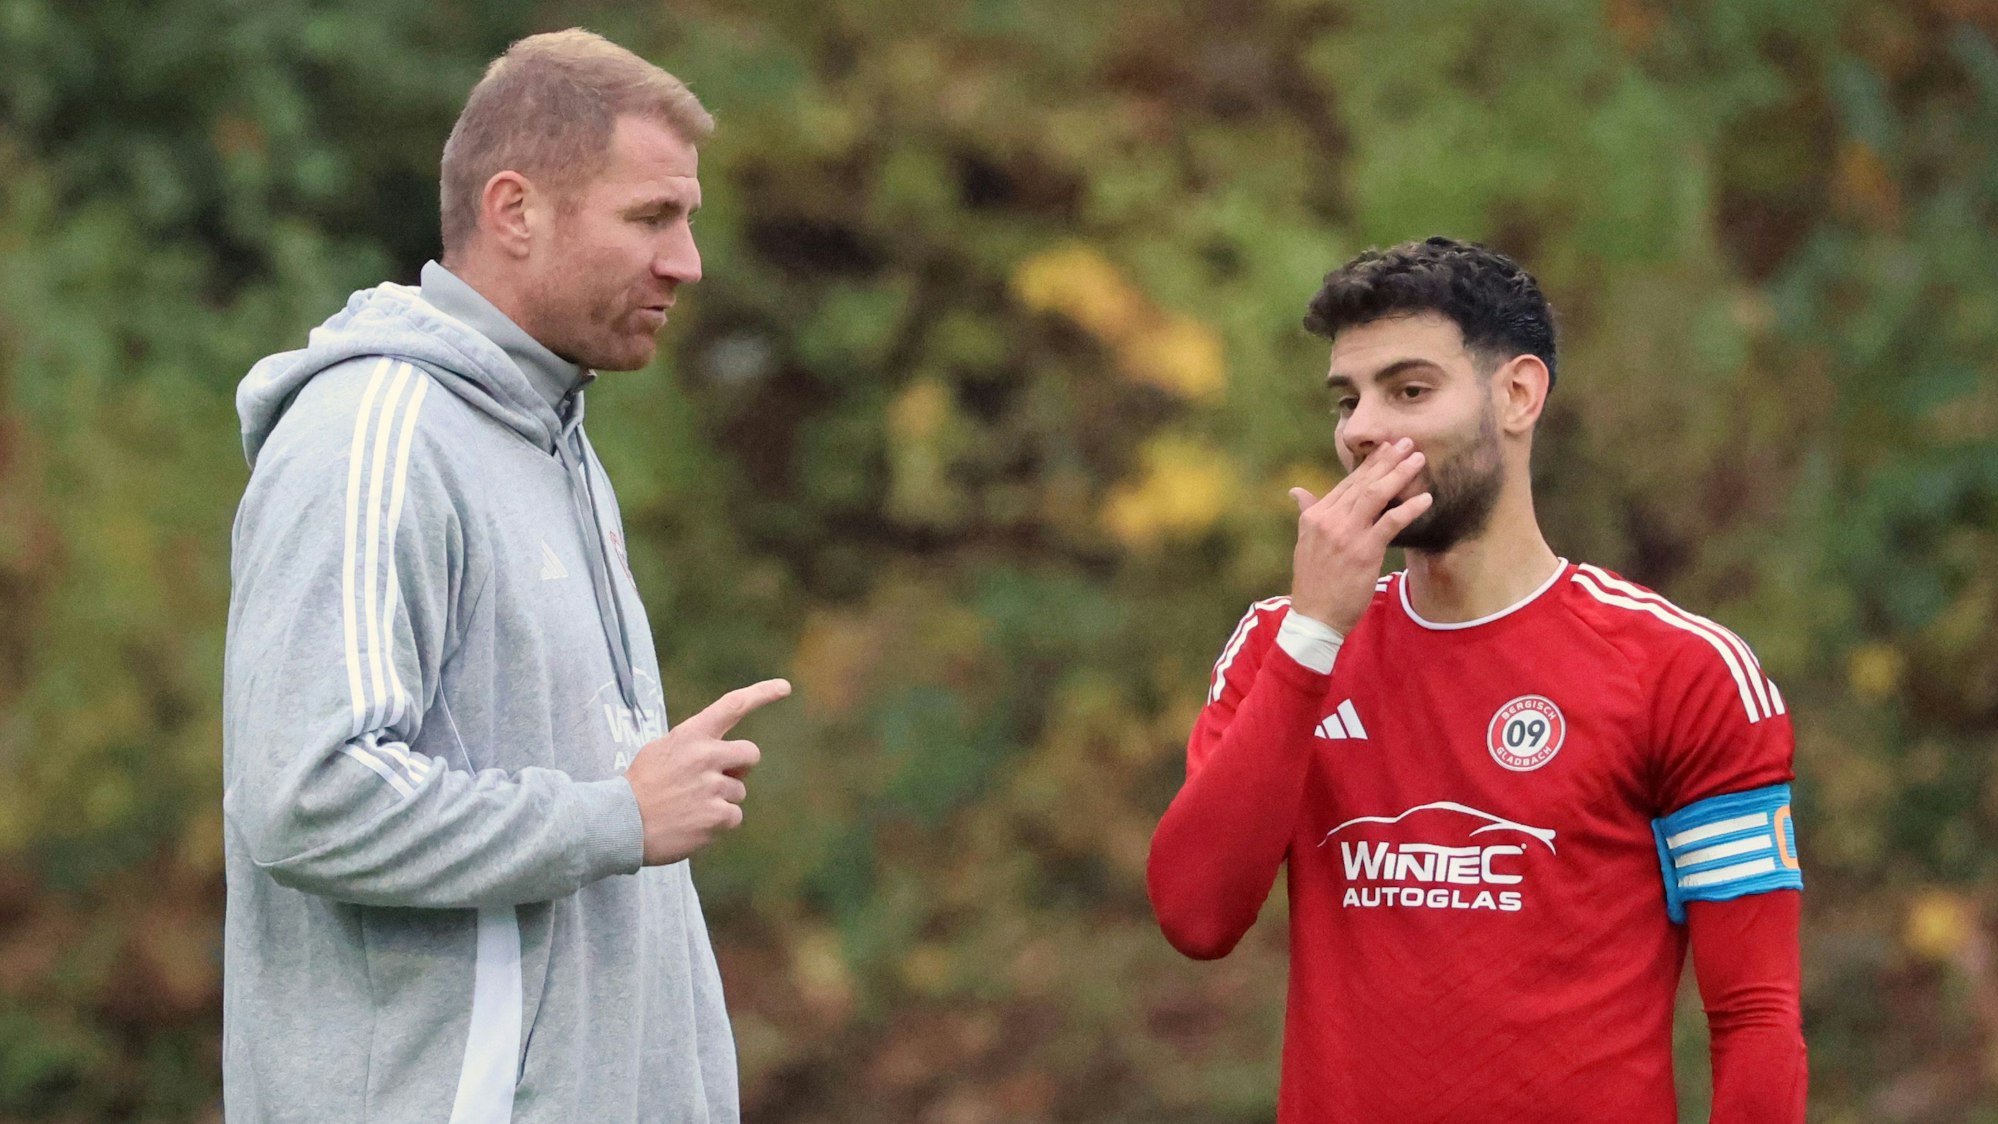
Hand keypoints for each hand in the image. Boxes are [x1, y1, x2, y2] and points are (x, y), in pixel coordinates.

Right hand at [625, 678, 790, 864]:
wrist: (618, 824)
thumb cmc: (640, 787)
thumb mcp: (661, 751)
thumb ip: (694, 746)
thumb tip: (726, 757)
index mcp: (691, 734)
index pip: (733, 705)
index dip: (762, 693)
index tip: (785, 687)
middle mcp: (706, 755)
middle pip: (750, 754)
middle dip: (740, 768)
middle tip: (715, 781)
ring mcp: (713, 786)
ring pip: (739, 791)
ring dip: (721, 800)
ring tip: (689, 807)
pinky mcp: (717, 816)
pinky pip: (734, 817)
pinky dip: (718, 823)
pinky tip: (693, 824)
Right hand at [1287, 438, 1432, 634]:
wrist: (1315, 616)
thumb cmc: (1314, 582)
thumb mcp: (1305, 544)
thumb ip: (1306, 514)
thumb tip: (1297, 492)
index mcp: (1315, 516)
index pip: (1346, 483)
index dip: (1368, 464)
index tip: (1386, 449)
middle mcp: (1329, 520)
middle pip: (1362, 483)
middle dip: (1387, 461)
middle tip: (1406, 443)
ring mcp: (1346, 534)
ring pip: (1375, 495)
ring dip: (1399, 474)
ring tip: (1418, 459)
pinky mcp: (1364, 551)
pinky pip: (1390, 522)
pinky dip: (1409, 508)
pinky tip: (1425, 499)